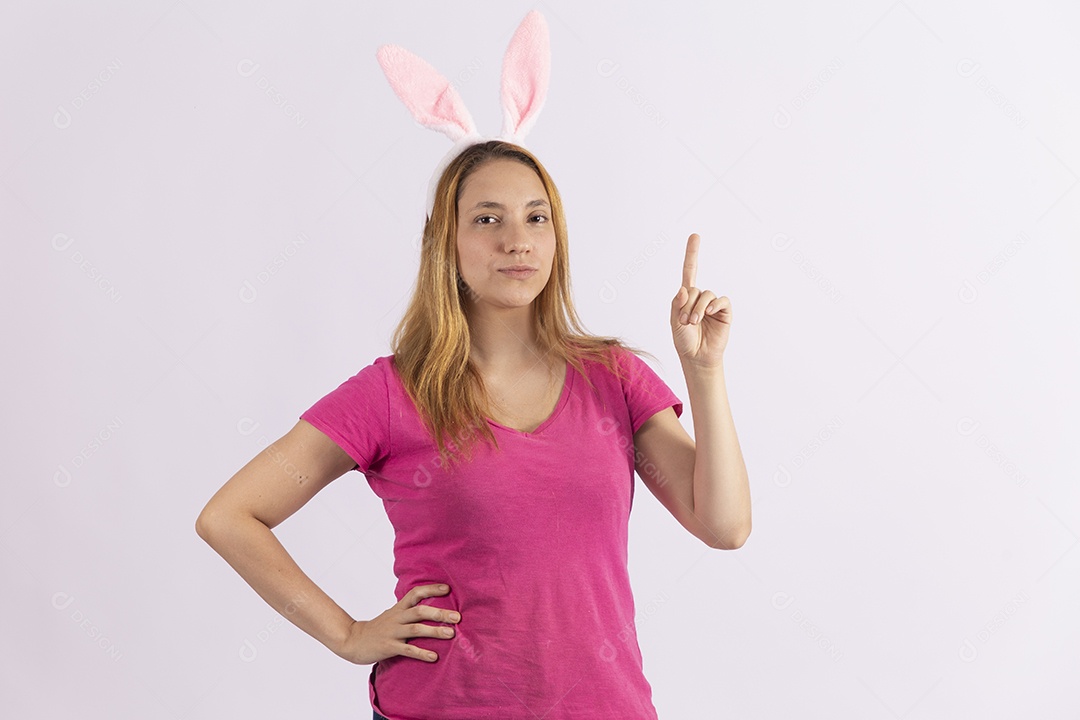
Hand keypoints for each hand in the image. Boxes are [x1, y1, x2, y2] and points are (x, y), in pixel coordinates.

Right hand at [334, 583, 459, 664]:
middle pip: (420, 611)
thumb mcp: (392, 615)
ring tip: (451, 634)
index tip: (447, 588)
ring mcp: (393, 632)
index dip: (431, 589)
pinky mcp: (389, 647)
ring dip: (435, 631)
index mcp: (398, 609)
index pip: (415, 593)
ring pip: (416, 629)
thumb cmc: (378, 629)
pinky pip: (408, 649)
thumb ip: (408, 611)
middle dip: (440, 613)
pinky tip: (434, 656)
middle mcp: (397, 618)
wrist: (353, 641)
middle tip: (457, 617)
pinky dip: (422, 653)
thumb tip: (430, 608)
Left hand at [671, 232, 730, 367]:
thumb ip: (677, 304)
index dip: (692, 254)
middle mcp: (700, 298)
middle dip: (687, 305)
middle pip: (694, 289)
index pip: (690, 271)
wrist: (696, 357)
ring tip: (694, 323)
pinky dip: (714, 305)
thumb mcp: (675, 321)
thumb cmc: (684, 340)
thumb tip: (684, 288)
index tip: (695, 236)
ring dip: (698, 308)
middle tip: (685, 322)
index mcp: (686, 297)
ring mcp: (713, 305)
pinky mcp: (724, 312)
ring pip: (706, 295)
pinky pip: (721, 301)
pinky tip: (709, 314)